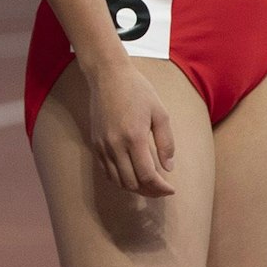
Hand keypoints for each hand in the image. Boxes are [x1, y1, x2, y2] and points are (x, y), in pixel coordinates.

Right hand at [85, 60, 175, 197]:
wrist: (108, 75)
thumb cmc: (138, 91)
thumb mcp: (160, 113)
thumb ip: (166, 143)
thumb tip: (168, 168)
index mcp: (134, 137)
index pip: (147, 175)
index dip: (161, 188)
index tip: (171, 189)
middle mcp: (115, 145)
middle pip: (131, 182)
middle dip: (149, 191)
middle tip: (161, 189)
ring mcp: (103, 145)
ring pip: (117, 180)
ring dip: (134, 188)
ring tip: (148, 185)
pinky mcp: (95, 142)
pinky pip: (106, 170)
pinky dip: (119, 179)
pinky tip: (131, 175)